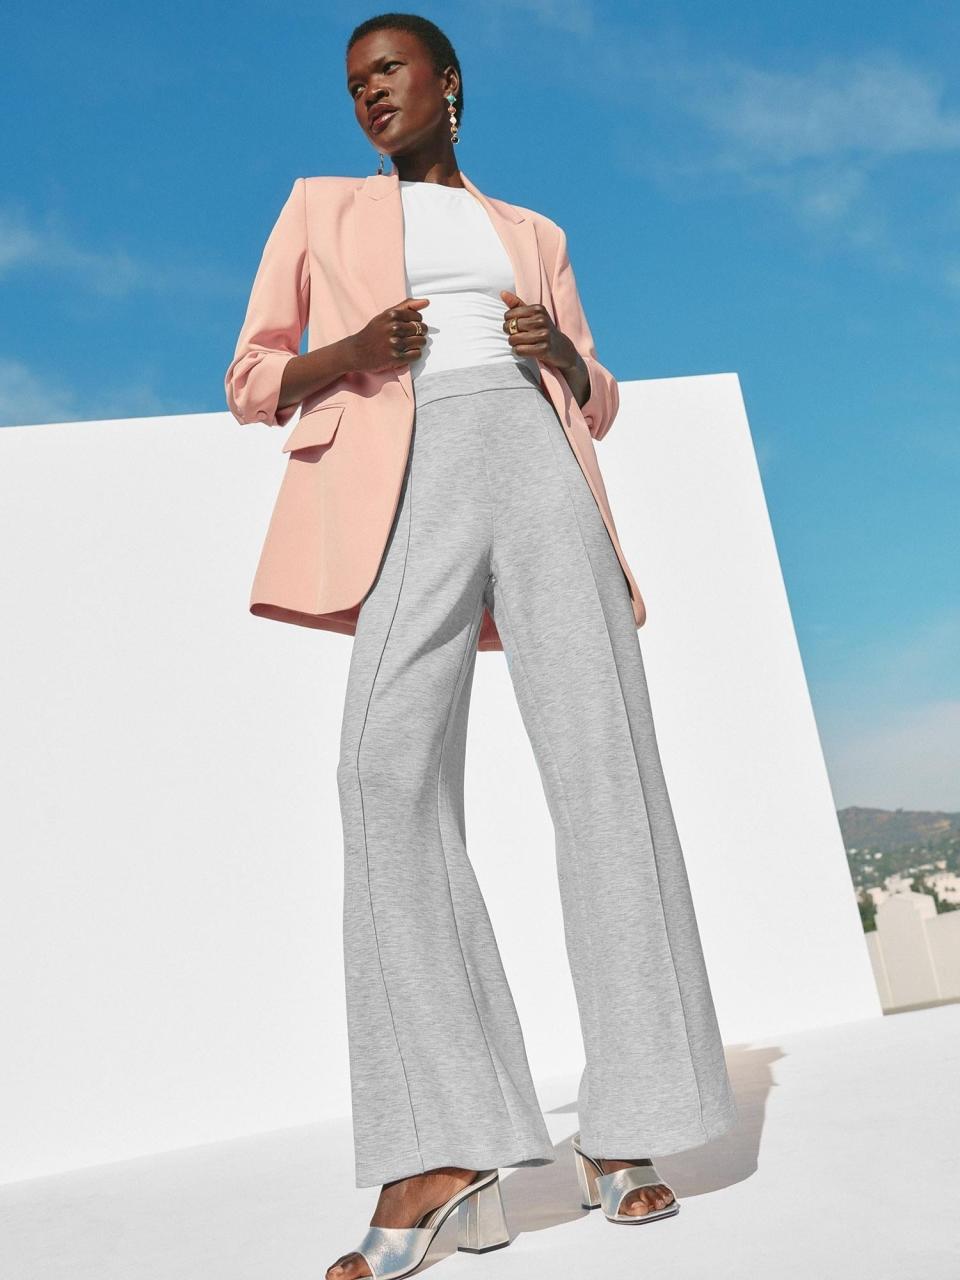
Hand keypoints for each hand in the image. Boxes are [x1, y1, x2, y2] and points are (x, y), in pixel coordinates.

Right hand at [346, 297, 430, 373]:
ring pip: (421, 342)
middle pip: (421, 329)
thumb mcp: (386, 315)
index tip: (408, 326)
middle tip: (408, 336)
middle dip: (418, 333)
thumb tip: (426, 302)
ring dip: (417, 344)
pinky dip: (414, 354)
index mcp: (392, 315)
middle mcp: (394, 328)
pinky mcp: (396, 358)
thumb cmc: (373, 332)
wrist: (356, 351)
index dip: (416, 322)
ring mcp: (395, 343)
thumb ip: (406, 306)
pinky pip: (416, 354)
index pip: (418, 316)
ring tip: (407, 344)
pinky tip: (405, 352)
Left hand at [501, 289, 589, 406]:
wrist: (561, 349)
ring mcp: (544, 335)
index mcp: (538, 309)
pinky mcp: (544, 349)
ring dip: (514, 344)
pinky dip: (518, 351)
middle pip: (511, 327)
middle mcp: (542, 320)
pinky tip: (524, 350)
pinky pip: (520, 350)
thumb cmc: (542, 330)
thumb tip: (502, 293)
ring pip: (514, 339)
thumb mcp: (533, 315)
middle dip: (510, 333)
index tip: (515, 326)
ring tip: (521, 343)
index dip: (508, 322)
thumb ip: (517, 304)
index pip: (509, 315)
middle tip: (517, 336)